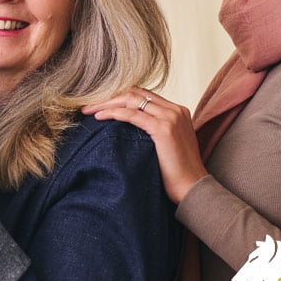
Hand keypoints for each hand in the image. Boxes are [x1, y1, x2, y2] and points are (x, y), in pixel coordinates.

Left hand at [82, 88, 207, 203]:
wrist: (193, 187)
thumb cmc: (177, 173)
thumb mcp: (167, 144)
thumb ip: (154, 130)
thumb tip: (127, 128)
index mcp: (177, 111)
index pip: (143, 95)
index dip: (119, 97)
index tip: (100, 104)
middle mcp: (175, 109)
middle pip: (135, 93)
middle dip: (109, 97)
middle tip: (88, 105)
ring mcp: (170, 117)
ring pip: (131, 99)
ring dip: (106, 103)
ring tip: (89, 110)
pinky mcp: (163, 129)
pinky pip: (131, 114)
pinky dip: (113, 113)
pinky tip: (99, 117)